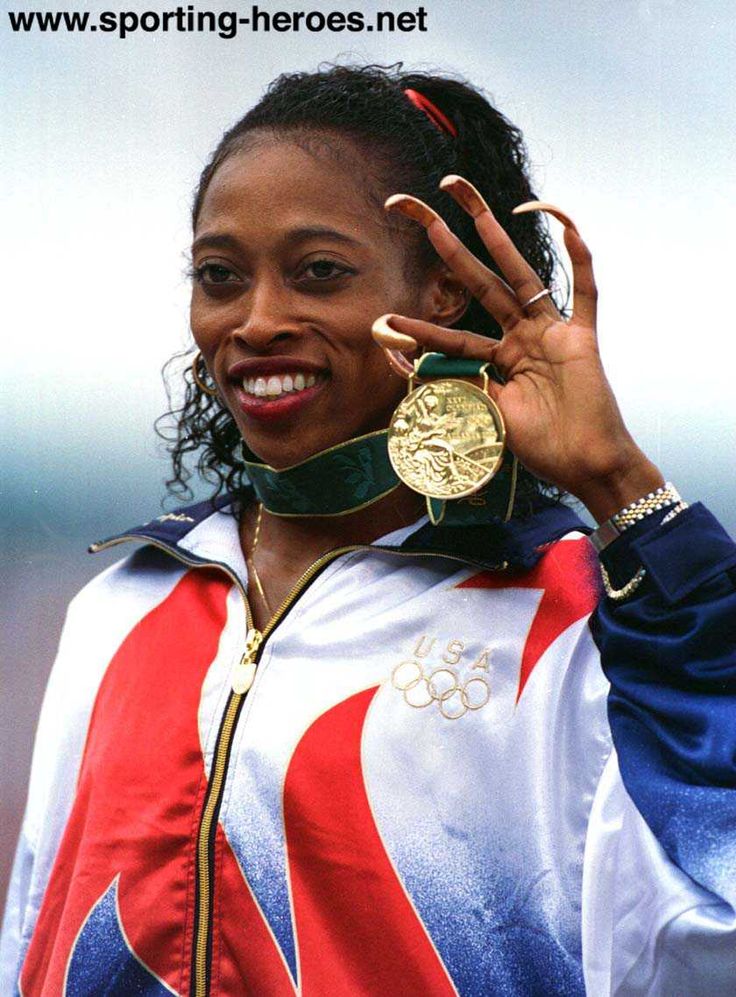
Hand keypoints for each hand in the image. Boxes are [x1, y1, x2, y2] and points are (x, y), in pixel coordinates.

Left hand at [376, 175, 663, 522]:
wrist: (585, 465)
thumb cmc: (542, 447)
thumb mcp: (487, 414)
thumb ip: (456, 384)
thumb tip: (409, 364)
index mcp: (498, 359)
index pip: (450, 334)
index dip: (418, 327)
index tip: (384, 321)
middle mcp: (522, 337)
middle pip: (479, 282)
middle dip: (446, 245)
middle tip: (413, 209)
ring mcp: (551, 333)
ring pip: (518, 275)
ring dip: (492, 236)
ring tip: (463, 199)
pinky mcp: (582, 337)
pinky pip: (583, 291)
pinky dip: (578, 259)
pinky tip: (562, 223)